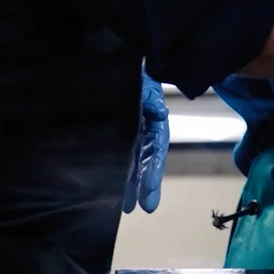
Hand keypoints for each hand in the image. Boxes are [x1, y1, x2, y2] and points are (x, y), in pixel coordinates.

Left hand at [124, 74, 169, 213]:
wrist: (117, 66)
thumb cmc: (137, 76)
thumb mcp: (145, 85)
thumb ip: (151, 98)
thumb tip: (161, 112)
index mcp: (155, 120)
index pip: (158, 149)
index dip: (155, 170)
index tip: (151, 189)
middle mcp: (145, 131)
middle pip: (147, 161)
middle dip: (146, 185)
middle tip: (144, 208)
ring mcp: (131, 134)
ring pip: (133, 163)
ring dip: (131, 184)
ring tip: (127, 207)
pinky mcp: (116, 135)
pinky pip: (119, 156)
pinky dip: (118, 172)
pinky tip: (112, 188)